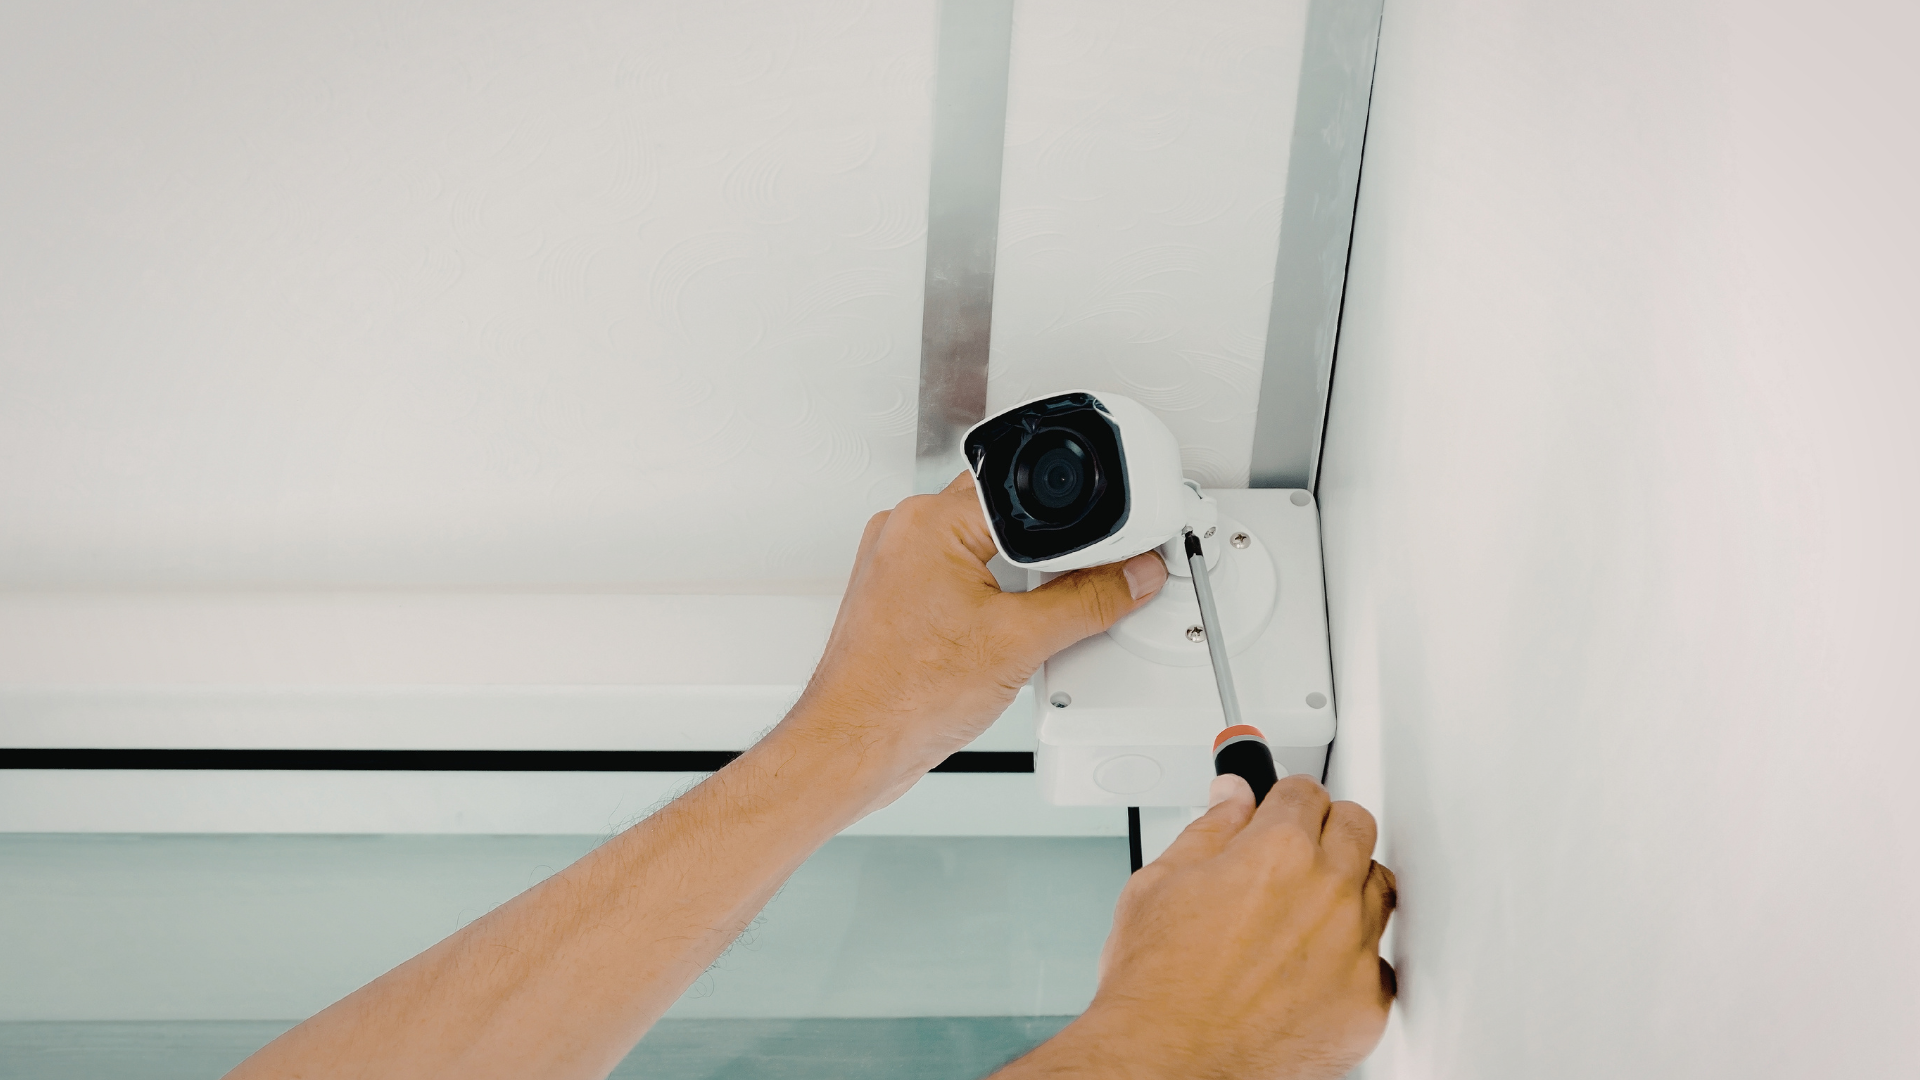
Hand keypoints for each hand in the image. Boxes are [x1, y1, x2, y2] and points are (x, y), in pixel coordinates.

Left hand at [780, 473, 1167, 794]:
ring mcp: (895, 561)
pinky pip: (955, 572)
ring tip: (1020, 618)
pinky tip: (994, 632)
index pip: (1026, 492)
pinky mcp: (896, 593)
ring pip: (980, 543)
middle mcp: (905, 530)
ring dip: (1014, 573)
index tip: (1106, 549)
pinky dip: (985, 594)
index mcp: (930, 521)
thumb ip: (1089, 602)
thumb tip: (1131, 578)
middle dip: (1045, 549)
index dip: (1076, 520)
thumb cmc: (903, 697)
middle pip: (1004, 513)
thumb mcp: (1020, 644)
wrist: (854, 745)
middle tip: (1066, 588)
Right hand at [1004, 774, 1396, 1078]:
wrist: (1165, 1061)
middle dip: (1324, 830)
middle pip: (1357, 827)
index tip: (1278, 811)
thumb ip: (1209, 829)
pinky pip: (1378, 963)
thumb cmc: (1155, 985)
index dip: (1284, 799)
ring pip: (1377, 890)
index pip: (1306, 791)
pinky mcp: (1367, 1005)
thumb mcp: (1159, 883)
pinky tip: (1310, 971)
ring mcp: (1354, 951)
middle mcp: (1327, 893)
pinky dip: (1350, 962)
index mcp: (1278, 851)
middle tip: (1293, 853)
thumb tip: (1232, 797)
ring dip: (1346, 891)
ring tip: (1300, 916)